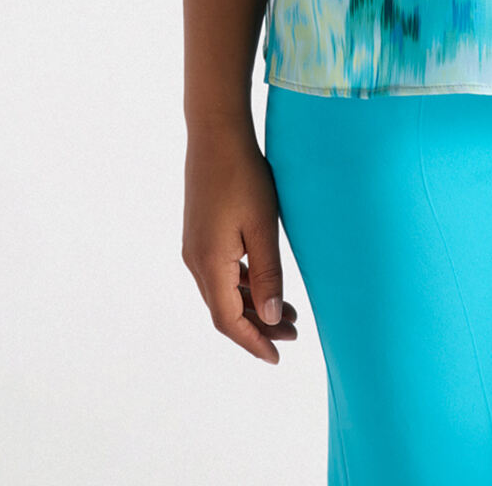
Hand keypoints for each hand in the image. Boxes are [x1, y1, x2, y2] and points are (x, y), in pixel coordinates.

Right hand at [182, 118, 298, 363]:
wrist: (216, 134)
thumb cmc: (244, 175)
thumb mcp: (263, 226)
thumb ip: (267, 274)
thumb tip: (271, 317)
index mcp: (209, 264)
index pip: (229, 320)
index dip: (253, 341)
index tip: (278, 356)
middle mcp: (196, 261)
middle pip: (225, 310)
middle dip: (259, 326)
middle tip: (295, 333)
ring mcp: (196, 247)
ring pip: (223, 292)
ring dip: (253, 306)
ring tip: (289, 312)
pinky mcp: (201, 234)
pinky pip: (221, 273)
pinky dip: (243, 286)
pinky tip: (264, 284)